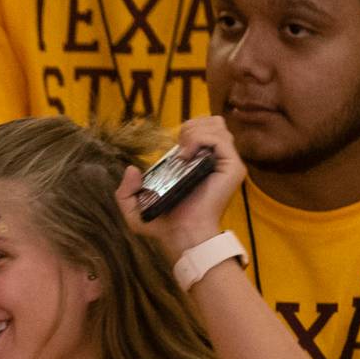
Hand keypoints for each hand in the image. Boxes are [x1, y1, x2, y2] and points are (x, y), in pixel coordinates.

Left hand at [118, 114, 244, 262]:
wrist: (182, 236)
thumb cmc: (163, 227)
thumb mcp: (135, 210)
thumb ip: (125, 192)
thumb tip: (132, 170)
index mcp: (201, 164)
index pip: (204, 128)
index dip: (188, 130)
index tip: (174, 148)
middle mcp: (216, 161)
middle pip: (213, 121)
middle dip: (192, 126)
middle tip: (179, 149)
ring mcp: (226, 163)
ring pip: (217, 125)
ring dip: (194, 132)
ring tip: (181, 154)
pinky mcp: (233, 168)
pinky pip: (219, 138)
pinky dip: (199, 140)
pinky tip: (185, 157)